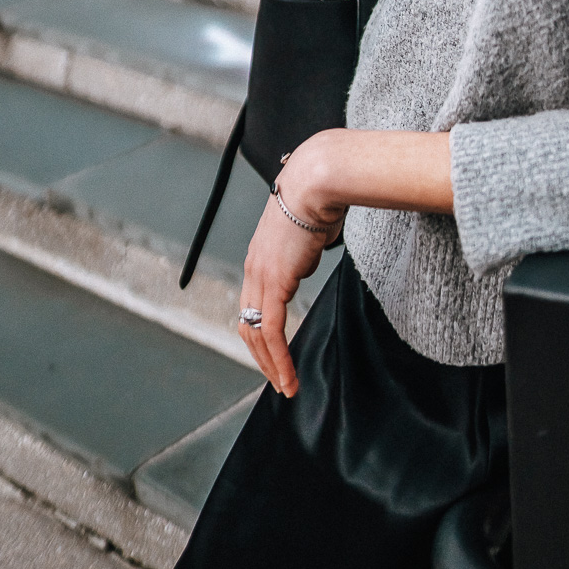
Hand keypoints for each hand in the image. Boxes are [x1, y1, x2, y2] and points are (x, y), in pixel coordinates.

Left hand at [237, 142, 344, 396]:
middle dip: (261, 357)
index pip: (252, 304)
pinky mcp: (274, 284)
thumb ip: (308, 242)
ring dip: (270, 365)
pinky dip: (279, 359)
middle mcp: (253, 269)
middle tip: (277, 379)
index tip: (273, 353)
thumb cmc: (320, 196)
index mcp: (260, 256)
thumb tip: (316, 243)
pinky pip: (273, 332)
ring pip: (257, 334)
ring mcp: (260, 277)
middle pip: (247, 324)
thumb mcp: (311, 226)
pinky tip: (289, 376)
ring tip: (285, 385)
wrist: (315, 182)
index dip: (260, 332)